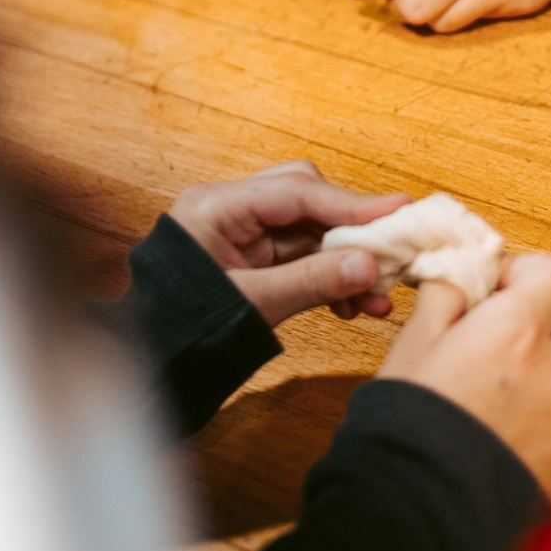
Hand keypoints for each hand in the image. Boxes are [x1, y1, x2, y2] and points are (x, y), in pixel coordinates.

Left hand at [167, 160, 413, 325]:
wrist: (154, 359)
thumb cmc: (186, 326)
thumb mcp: (254, 304)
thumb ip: (311, 281)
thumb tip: (369, 265)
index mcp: (215, 207)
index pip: (294, 191)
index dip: (349, 203)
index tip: (397, 210)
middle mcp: (229, 210)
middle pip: (306, 201)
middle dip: (351, 231)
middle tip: (392, 255)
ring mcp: (242, 234)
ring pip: (310, 233)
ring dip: (346, 262)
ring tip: (377, 299)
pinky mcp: (253, 259)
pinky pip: (303, 258)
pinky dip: (330, 278)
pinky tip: (353, 306)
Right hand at [380, 252, 550, 501]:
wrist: (421, 500)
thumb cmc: (411, 416)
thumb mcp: (415, 338)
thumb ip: (449, 292)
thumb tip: (464, 275)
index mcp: (519, 329)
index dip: (532, 271)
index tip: (500, 289)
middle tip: (508, 325)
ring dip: (549, 363)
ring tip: (497, 390)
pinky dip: (548, 413)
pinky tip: (506, 428)